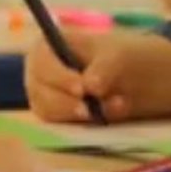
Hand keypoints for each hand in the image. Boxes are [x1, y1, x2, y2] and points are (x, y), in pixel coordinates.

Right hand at [24, 31, 170, 122]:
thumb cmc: (117, 57)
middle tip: (94, 108)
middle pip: (40, 91)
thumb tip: (90, 87)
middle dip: (68, 102)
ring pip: (50, 111)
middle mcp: (39, 73)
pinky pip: (62, 124)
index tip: (82, 89)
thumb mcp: (118, 55)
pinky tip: (111, 112)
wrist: (131, 77)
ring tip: (117, 105)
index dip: (58, 77)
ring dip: (81, 113)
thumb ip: (105, 68)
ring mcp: (44, 96)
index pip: (41, 62)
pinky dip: (86, 121)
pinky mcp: (55, 115)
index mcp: (47, 47)